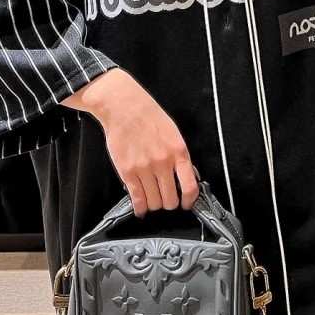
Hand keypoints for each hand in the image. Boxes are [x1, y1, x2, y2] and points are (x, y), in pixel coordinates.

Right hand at [64, 68, 198, 215]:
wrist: (124, 107)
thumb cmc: (148, 116)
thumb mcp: (173, 133)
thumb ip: (179, 156)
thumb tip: (184, 176)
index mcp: (178, 151)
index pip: (189, 186)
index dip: (189, 200)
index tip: (186, 203)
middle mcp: (163, 162)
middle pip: (170, 199)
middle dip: (169, 202)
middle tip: (166, 198)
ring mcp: (144, 169)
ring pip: (154, 202)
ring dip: (154, 204)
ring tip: (152, 198)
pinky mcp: (128, 172)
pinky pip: (137, 199)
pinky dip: (140, 208)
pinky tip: (141, 207)